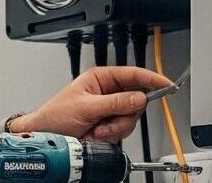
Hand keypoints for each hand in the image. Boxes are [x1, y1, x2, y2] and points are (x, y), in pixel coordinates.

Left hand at [7, 66, 171, 141]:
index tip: (166, 84)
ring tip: (95, 130)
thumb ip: (114, 102)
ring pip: (130, 119)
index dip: (151, 79)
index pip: (133, 74)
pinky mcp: (108, 126)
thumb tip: (139, 97)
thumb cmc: (54, 116)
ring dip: (114, 129)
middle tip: (106, 122)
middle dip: (122, 116)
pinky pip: (122, 131)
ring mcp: (109, 110)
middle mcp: (107, 92)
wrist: (45, 136)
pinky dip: (111, 136)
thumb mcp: (86, 107)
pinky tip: (95, 135)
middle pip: (136, 101)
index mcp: (101, 79)